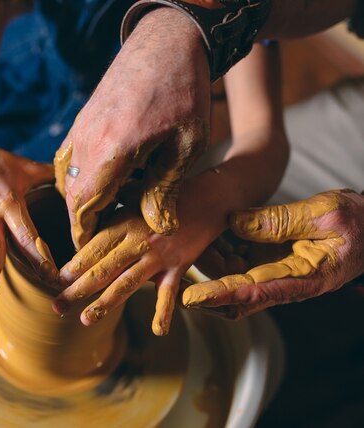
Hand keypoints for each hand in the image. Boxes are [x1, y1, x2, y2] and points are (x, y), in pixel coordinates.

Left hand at [53, 204, 212, 335]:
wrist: (207, 198)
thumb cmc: (166, 199)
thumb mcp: (134, 200)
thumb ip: (112, 214)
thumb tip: (87, 223)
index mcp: (122, 224)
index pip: (92, 249)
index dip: (73, 266)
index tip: (55, 280)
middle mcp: (136, 241)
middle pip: (102, 270)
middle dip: (77, 290)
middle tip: (57, 306)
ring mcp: (157, 256)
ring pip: (126, 283)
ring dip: (105, 303)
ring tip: (86, 319)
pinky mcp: (178, 267)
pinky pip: (168, 293)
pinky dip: (164, 312)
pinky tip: (158, 331)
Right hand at [54, 8, 209, 248]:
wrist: (168, 40)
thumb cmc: (184, 91)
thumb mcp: (187, 145)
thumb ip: (166, 188)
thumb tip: (160, 228)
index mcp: (113, 148)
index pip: (84, 205)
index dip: (83, 233)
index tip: (88, 250)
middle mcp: (88, 139)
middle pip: (71, 194)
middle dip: (79, 221)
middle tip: (95, 240)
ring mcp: (81, 126)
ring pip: (66, 176)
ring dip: (79, 199)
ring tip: (102, 213)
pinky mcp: (83, 118)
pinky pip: (69, 156)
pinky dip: (78, 176)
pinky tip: (101, 181)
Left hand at [182, 189, 363, 318]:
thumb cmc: (357, 221)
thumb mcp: (324, 214)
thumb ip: (279, 221)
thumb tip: (234, 222)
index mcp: (304, 279)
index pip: (253, 293)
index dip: (219, 296)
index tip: (190, 298)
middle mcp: (285, 282)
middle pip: (235, 297)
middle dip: (203, 289)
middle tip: (172, 276)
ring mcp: (275, 271)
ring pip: (232, 279)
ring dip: (210, 268)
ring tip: (188, 249)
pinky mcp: (270, 259)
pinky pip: (239, 262)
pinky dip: (222, 252)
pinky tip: (210, 236)